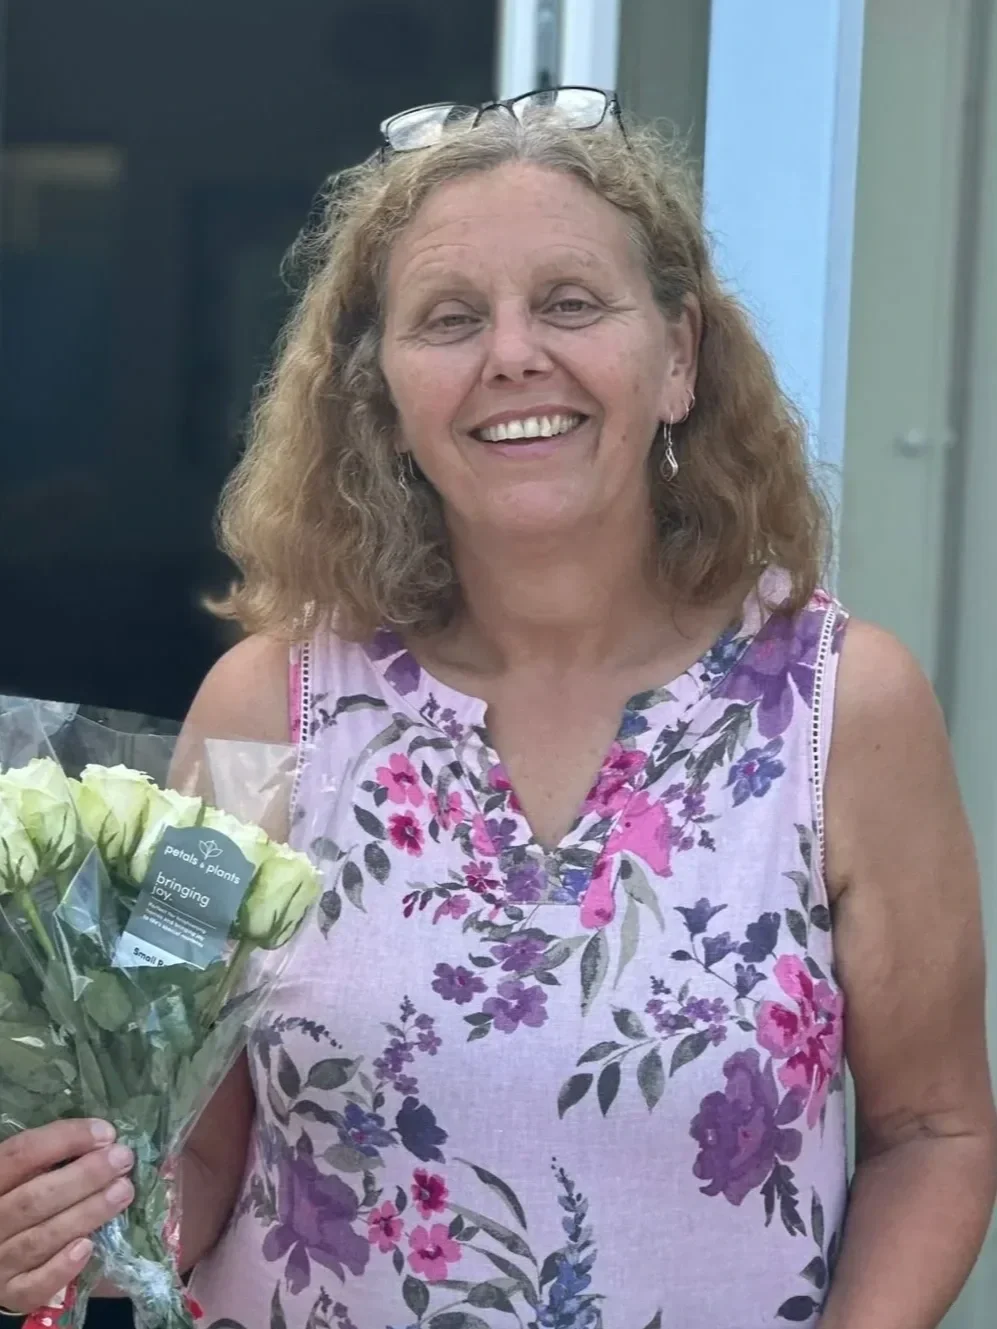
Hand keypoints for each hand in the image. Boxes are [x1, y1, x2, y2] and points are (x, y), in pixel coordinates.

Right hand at [0, 1120, 132, 1315]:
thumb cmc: (18, 1200)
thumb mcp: (23, 1175)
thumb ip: (49, 1159)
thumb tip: (103, 1139)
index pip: (21, 1153)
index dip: (65, 1139)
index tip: (106, 1133)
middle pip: (34, 1198)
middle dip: (85, 1176)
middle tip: (123, 1159)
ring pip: (40, 1238)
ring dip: (86, 1213)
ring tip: (123, 1191)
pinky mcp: (11, 1294)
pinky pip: (35, 1285)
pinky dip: (62, 1267)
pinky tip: (88, 1246)